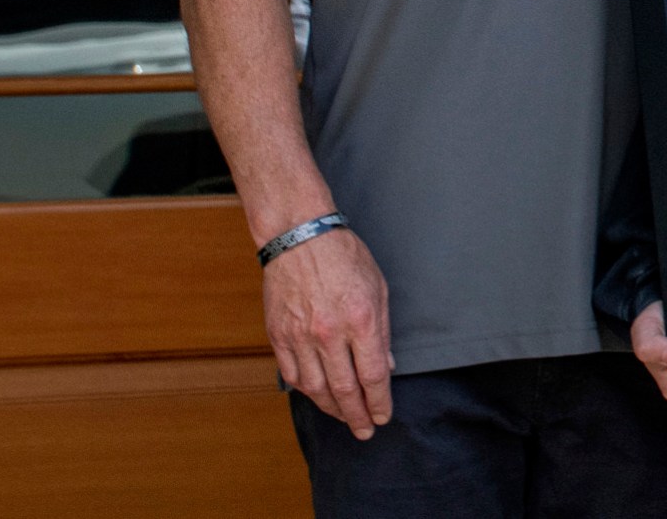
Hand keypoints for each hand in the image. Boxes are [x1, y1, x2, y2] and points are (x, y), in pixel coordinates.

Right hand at [262, 222, 394, 439]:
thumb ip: (383, 330)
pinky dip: (305, 391)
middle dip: (358, 415)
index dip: (380, 401)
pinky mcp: (279, 335)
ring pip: (315, 389)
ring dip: (332, 409)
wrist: (299, 237)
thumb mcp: (378, 287)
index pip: (373, 375)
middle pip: (345, 389)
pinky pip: (292, 374)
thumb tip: (387, 365)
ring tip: (344, 417)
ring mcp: (300, 336)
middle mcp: (330, 332)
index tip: (384, 415)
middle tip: (365, 430)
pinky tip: (317, 396)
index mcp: (361, 319)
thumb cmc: (344, 256)